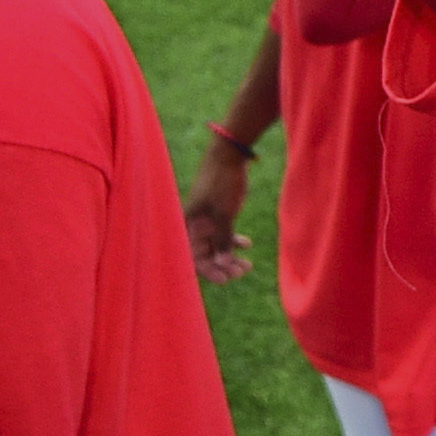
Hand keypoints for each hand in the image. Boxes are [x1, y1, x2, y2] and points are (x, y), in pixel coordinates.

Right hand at [183, 141, 254, 283]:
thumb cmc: (221, 183)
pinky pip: (223, 234)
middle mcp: (194, 226)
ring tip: (247, 265)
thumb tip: (222, 265)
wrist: (229, 156)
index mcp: (188, 225)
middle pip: (205, 254)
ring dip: (230, 256)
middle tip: (242, 270)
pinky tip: (247, 244)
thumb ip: (222, 239)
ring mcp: (206, 221)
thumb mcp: (224, 213)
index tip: (225, 279)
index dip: (207, 271)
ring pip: (216, 246)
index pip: (192, 257)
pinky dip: (234, 241)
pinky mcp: (218, 214)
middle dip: (222, 265)